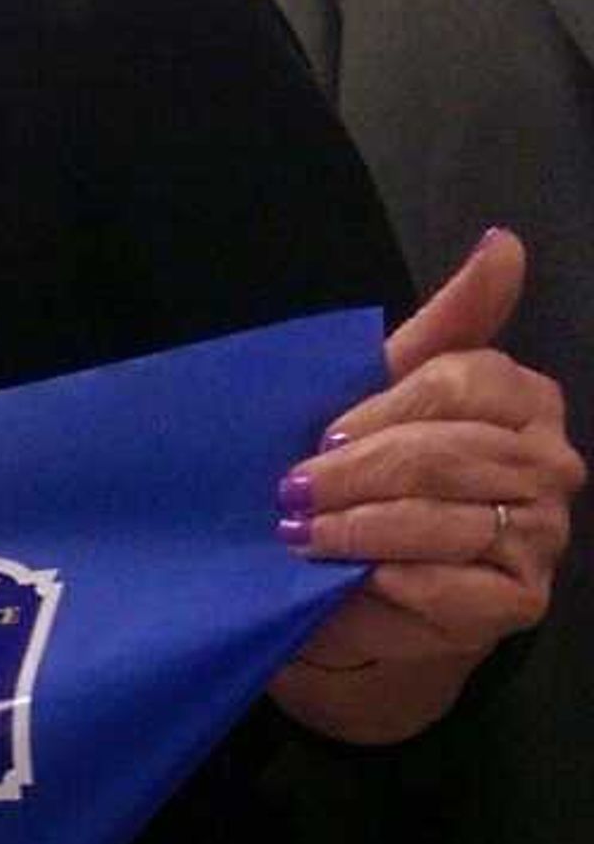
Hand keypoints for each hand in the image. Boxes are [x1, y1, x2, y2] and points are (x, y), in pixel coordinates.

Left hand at [280, 229, 580, 739]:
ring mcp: (542, 536)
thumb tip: (503, 242)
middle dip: (354, 475)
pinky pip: (451, 585)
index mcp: (525, 401)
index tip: (322, 437)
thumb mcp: (387, 390)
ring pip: (444, 519)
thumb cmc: (369, 476)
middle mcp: (551, 465)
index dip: (380, 411)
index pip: (461, 382)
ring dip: (359, 528)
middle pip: (446, 453)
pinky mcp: (518, 601)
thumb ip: (448, 320)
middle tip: (291, 492)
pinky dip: (390, 581)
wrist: (352, 583)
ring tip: (302, 534)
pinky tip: (353, 579)